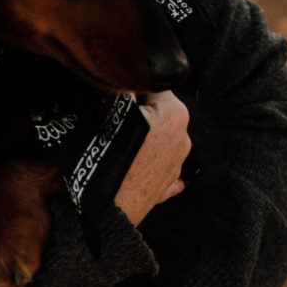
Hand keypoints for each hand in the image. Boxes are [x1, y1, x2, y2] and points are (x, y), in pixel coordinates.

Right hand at [114, 89, 189, 226]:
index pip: (149, 81)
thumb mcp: (107, 109)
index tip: (107, 95)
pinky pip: (155, 163)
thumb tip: (117, 73)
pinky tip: (127, 162)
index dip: (124, 85)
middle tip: (105, 119)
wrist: (103, 213)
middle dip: (132, 111)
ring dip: (136, 134)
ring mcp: (176, 165)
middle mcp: (183, 138)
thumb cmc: (104, 160)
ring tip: (110, 144)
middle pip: (153, 108)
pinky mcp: (166, 187)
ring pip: (153, 135)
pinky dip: (143, 160)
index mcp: (175, 114)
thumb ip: (118, 86)